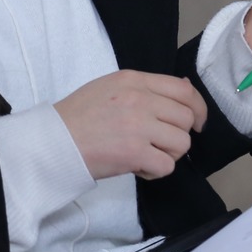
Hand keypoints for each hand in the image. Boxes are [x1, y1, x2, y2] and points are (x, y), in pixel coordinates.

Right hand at [56, 69, 208, 179]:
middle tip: (160, 144)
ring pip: (181, 143)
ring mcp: (138, 126)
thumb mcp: (111, 87)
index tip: (196, 122)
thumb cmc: (79, 117)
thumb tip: (184, 88)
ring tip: (147, 155)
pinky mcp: (134, 153)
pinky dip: (155, 171)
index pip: (184, 89)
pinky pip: (166, 166)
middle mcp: (140, 99)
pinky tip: (138, 168)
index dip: (198, 107)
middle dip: (178, 135)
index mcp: (134, 80)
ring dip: (168, 154)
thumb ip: (146, 88)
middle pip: (186, 118)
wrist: (54, 141)